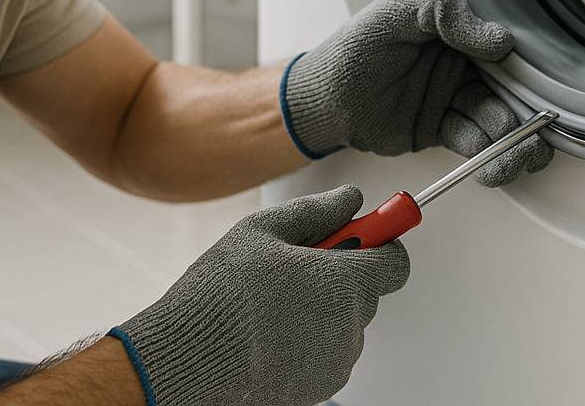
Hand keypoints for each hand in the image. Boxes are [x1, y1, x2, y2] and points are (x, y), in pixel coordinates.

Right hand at [116, 186, 408, 405]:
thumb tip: (350, 198)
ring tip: (270, 303)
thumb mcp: (264, 230)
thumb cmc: (222, 296)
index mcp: (346, 283)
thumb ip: (318, 211)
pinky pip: (324, 354)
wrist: (188, 362)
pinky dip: (305, 341)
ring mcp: (335, 364)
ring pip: (342, 323)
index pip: (396, 261)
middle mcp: (351, 328)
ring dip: (320, 309)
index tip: (366, 231)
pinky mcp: (317, 390)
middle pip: (365, 291)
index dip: (381, 242)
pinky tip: (266, 333)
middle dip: (339, 274)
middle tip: (294, 265)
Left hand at [281, 0, 553, 185]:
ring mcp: (455, 98)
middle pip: (512, 90)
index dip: (528, 70)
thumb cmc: (359, 44)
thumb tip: (500, 40)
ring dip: (514, 143)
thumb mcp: (401, 11)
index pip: (507, 49)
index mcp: (461, 31)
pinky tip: (495, 168)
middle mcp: (465, 64)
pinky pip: (475, 144)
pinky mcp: (443, 130)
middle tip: (540, 135)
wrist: (324, 95)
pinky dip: (490, 158)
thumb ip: (448, 15)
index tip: (541, 89)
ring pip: (499, 121)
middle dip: (531, 115)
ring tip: (519, 159)